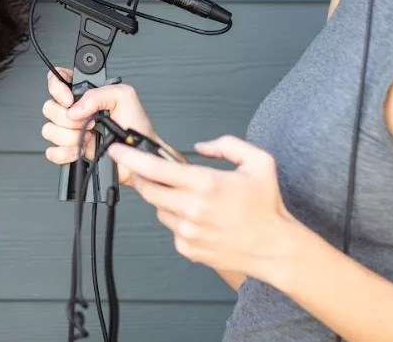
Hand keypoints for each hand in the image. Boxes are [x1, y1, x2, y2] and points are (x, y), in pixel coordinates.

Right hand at [41, 68, 157, 171]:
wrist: (139, 154)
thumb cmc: (136, 125)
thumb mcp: (123, 96)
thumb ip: (97, 94)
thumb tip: (75, 108)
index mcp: (85, 93)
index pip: (57, 79)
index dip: (57, 88)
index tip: (69, 100)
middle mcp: (75, 110)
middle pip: (49, 107)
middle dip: (67, 118)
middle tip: (88, 122)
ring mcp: (71, 131)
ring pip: (48, 130)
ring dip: (68, 136)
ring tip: (88, 138)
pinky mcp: (70, 150)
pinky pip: (51, 152)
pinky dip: (63, 153)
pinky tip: (79, 150)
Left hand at [110, 134, 300, 278]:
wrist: (275, 247)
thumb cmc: (267, 207)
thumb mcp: (258, 161)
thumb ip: (226, 145)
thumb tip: (200, 146)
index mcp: (205, 184)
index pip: (155, 168)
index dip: (131, 157)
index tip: (117, 149)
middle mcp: (192, 209)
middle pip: (148, 189)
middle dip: (146, 177)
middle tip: (156, 172)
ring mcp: (188, 232)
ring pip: (158, 208)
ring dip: (166, 199)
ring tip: (192, 198)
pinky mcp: (187, 248)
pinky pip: (170, 228)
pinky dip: (177, 219)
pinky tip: (199, 218)